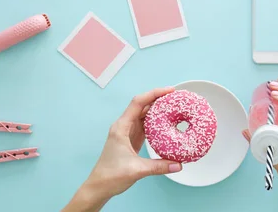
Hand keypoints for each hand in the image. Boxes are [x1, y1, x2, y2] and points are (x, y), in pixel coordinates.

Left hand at [63, 88, 182, 211]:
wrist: (99, 187)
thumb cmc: (111, 176)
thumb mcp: (137, 170)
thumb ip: (159, 166)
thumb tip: (179, 164)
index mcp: (121, 127)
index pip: (138, 103)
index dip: (154, 94)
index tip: (169, 90)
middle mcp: (124, 126)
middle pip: (142, 106)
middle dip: (158, 99)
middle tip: (176, 97)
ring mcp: (127, 132)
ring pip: (143, 115)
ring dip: (157, 109)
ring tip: (173, 106)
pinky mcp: (131, 139)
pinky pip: (144, 125)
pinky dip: (155, 121)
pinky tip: (165, 121)